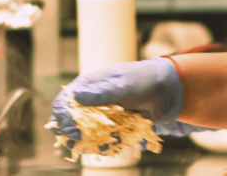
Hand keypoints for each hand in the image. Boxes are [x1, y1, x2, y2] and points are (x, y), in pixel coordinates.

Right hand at [49, 58, 212, 143]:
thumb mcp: (122, 84)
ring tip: (105, 144)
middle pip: (69, 123)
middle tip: (83, 143)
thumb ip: (101, 92)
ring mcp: (100, 117)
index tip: (72, 131)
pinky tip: (114, 145)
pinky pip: (101, 141)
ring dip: (89, 143)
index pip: (64, 103)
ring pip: (83, 136)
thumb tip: (77, 96)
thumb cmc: (141, 80)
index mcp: (87, 86)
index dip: (63, 118)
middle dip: (73, 135)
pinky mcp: (110, 128)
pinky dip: (105, 145)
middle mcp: (89, 102)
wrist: (164, 91)